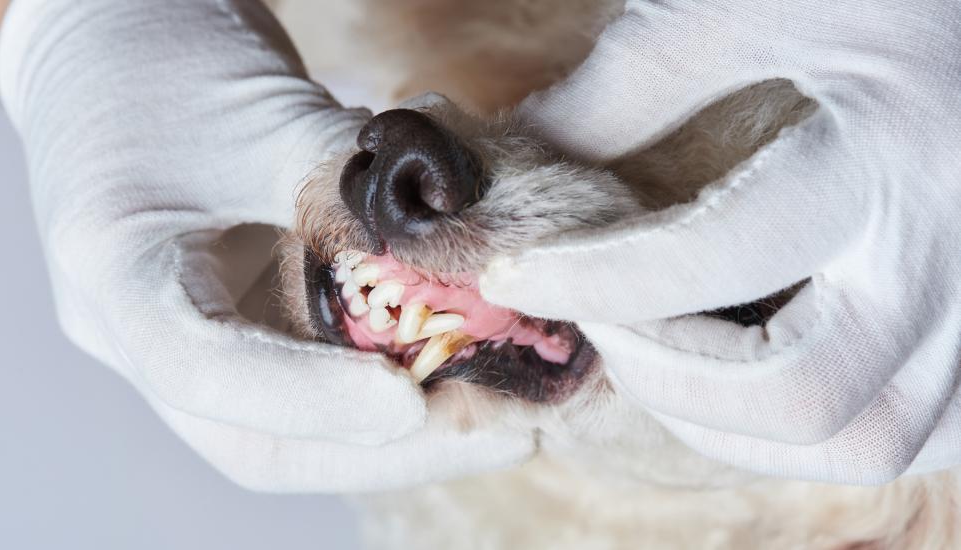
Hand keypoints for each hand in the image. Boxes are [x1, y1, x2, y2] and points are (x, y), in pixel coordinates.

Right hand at [0, 0, 532, 490]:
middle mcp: (138, 337)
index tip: (407, 400)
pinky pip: (314, 396)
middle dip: (386, 450)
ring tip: (505, 415)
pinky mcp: (238, 340)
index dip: (305, 397)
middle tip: (502, 427)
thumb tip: (477, 247)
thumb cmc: (177, 60)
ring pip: (292, 438)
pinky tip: (467, 380)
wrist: (126, 56)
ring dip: (406, 438)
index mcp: (117, 266)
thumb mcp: (268, 110)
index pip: (199, 364)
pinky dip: (394, 396)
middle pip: (255, 441)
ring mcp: (189, 349)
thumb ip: (358, 186)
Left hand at [482, 0, 960, 483]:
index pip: (709, 258)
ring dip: (740, 427)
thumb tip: (532, 147)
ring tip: (673, 365)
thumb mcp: (749, 4)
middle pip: (798, 398)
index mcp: (884, 157)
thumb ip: (633, 84)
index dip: (587, 279)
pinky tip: (771, 386)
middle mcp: (948, 251)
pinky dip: (836, 433)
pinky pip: (926, 429)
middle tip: (605, 326)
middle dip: (667, 380)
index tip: (510, 275)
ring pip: (868, 441)